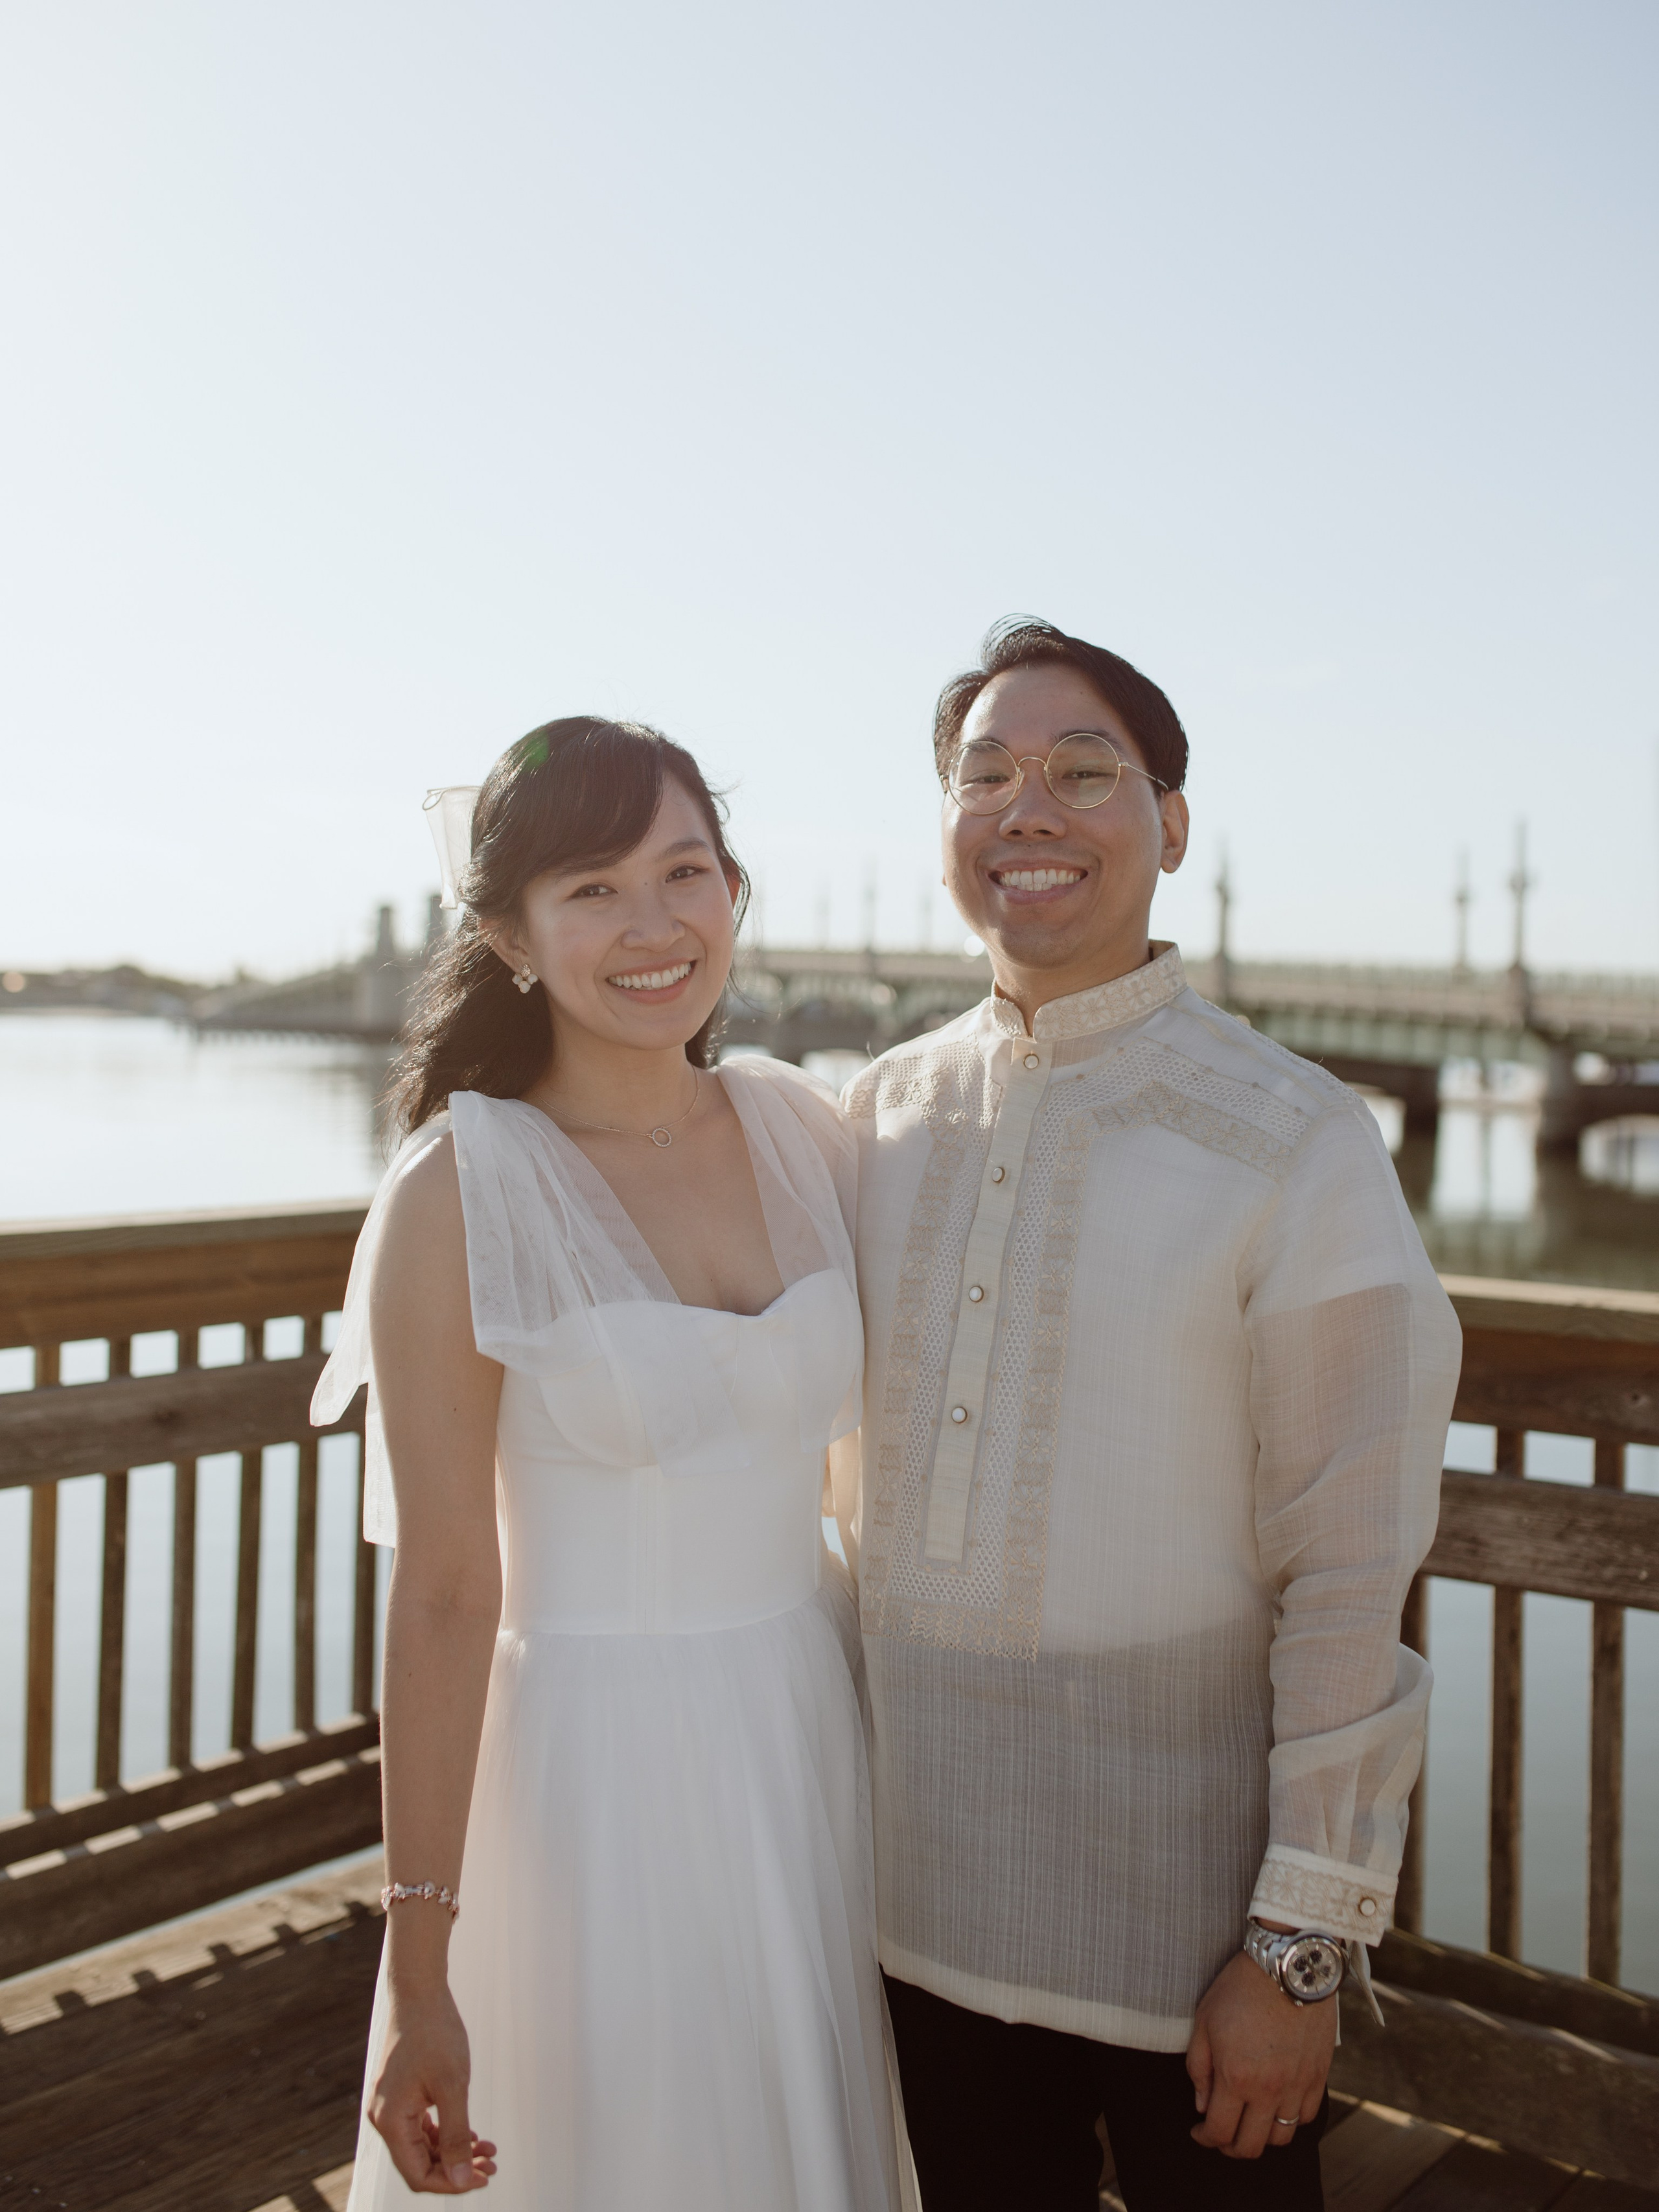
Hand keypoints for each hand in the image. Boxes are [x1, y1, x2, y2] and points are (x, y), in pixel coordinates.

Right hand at [368, 1982, 498, 2191]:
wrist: (419, 1991)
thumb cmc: (434, 2033)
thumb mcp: (452, 2087)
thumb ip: (456, 2136)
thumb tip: (462, 2180)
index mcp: (390, 2121)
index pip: (418, 2174)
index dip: (451, 2182)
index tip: (484, 2175)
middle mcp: (384, 2117)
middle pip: (420, 2162)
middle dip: (457, 2167)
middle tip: (492, 2163)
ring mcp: (390, 2105)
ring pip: (422, 2145)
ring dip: (454, 2151)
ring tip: (487, 2148)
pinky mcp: (399, 2093)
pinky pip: (420, 2126)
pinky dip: (445, 2133)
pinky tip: (470, 2132)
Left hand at [1185, 1946, 1336, 2159]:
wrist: (1288, 1965)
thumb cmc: (1240, 1988)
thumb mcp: (1204, 2021)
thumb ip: (1199, 2068)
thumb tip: (1202, 2105)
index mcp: (1237, 2077)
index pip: (1220, 2132)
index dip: (1205, 2138)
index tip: (1198, 2131)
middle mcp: (1270, 2090)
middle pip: (1252, 2146)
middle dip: (1231, 2147)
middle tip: (1221, 2133)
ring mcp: (1298, 2086)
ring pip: (1282, 2137)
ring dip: (1262, 2136)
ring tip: (1250, 2120)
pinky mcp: (1318, 2076)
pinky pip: (1307, 2117)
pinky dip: (1291, 2120)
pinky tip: (1277, 2106)